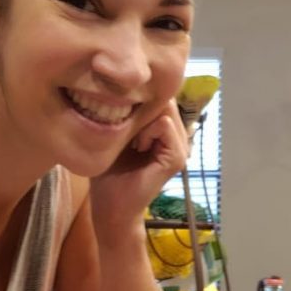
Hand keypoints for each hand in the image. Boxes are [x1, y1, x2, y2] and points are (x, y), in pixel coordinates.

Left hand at [89, 100, 187, 233]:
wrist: (111, 206)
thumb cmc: (108, 171)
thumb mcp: (117, 133)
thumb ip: (129, 111)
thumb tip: (129, 83)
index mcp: (167, 130)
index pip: (162, 94)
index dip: (141, 97)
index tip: (121, 118)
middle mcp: (179, 136)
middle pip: (165, 98)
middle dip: (142, 108)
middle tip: (126, 132)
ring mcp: (182, 147)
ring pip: (165, 109)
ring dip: (143, 121)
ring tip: (132, 142)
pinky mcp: (177, 158)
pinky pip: (165, 126)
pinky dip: (147, 132)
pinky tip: (137, 148)